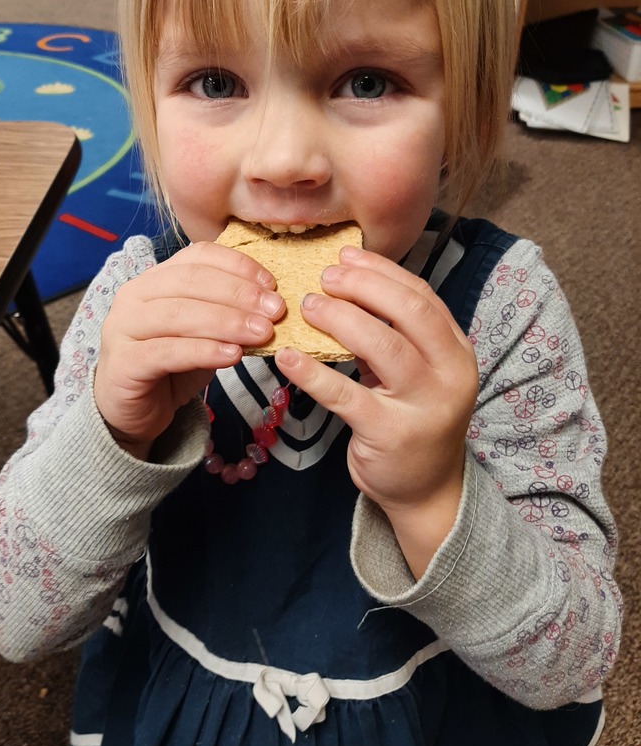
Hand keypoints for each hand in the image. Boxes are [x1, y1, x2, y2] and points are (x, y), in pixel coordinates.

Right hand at [94, 242, 284, 459]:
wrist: (132, 412)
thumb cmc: (171, 367)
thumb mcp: (205, 334)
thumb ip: (227, 315)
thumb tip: (270, 306)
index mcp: (155, 278)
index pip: (198, 256)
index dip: (238, 266)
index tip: (272, 285)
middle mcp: (133, 295)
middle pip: (191, 281)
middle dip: (239, 294)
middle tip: (275, 311)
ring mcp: (122, 327)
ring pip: (178, 314)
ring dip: (227, 321)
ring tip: (262, 333)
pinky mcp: (123, 362)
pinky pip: (166, 352)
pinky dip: (204, 351)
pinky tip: (233, 356)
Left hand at [275, 245, 477, 576]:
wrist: (426, 490)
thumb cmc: (413, 419)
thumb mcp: (417, 373)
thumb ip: (393, 334)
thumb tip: (345, 285)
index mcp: (456, 351)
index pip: (422, 297)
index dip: (382, 271)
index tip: (346, 255)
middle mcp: (449, 374)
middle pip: (408, 313)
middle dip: (363, 286)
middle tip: (324, 277)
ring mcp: (423, 405)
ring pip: (382, 347)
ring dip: (340, 319)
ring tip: (308, 306)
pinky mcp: (389, 433)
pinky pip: (345, 395)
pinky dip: (312, 373)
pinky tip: (288, 357)